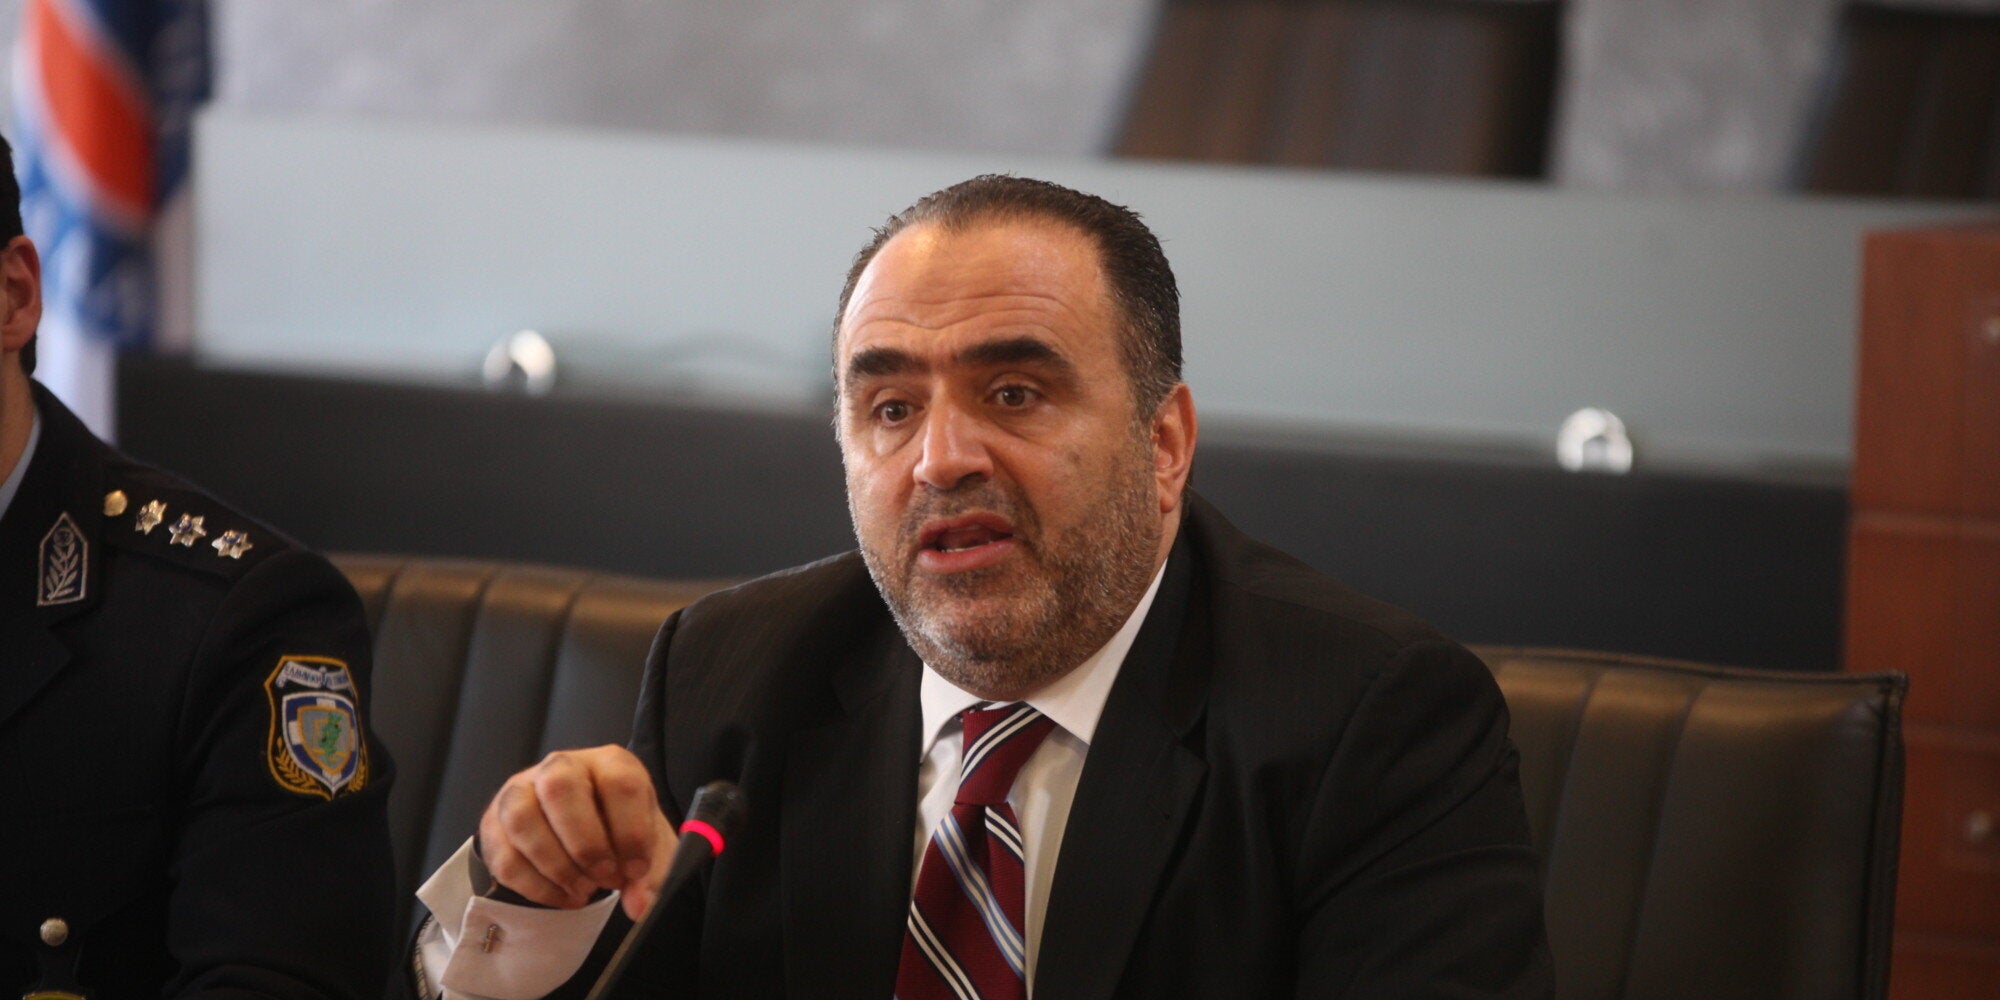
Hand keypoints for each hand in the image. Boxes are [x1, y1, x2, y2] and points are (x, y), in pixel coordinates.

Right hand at [479, 744, 679, 920]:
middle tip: (604, 878)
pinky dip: (536, 886)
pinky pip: (505, 856)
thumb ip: (649, 877)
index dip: (631, 831)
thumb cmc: (619, 832)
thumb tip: (640, 907)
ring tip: (583, 890)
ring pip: (521, 819)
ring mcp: (521, 790)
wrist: (584, 833)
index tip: (636, 869)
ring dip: (556, 866)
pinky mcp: (495, 823)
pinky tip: (562, 895)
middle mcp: (561, 766)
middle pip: (559, 787)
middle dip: (585, 844)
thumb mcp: (645, 848)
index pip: (619, 782)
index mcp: (609, 762)